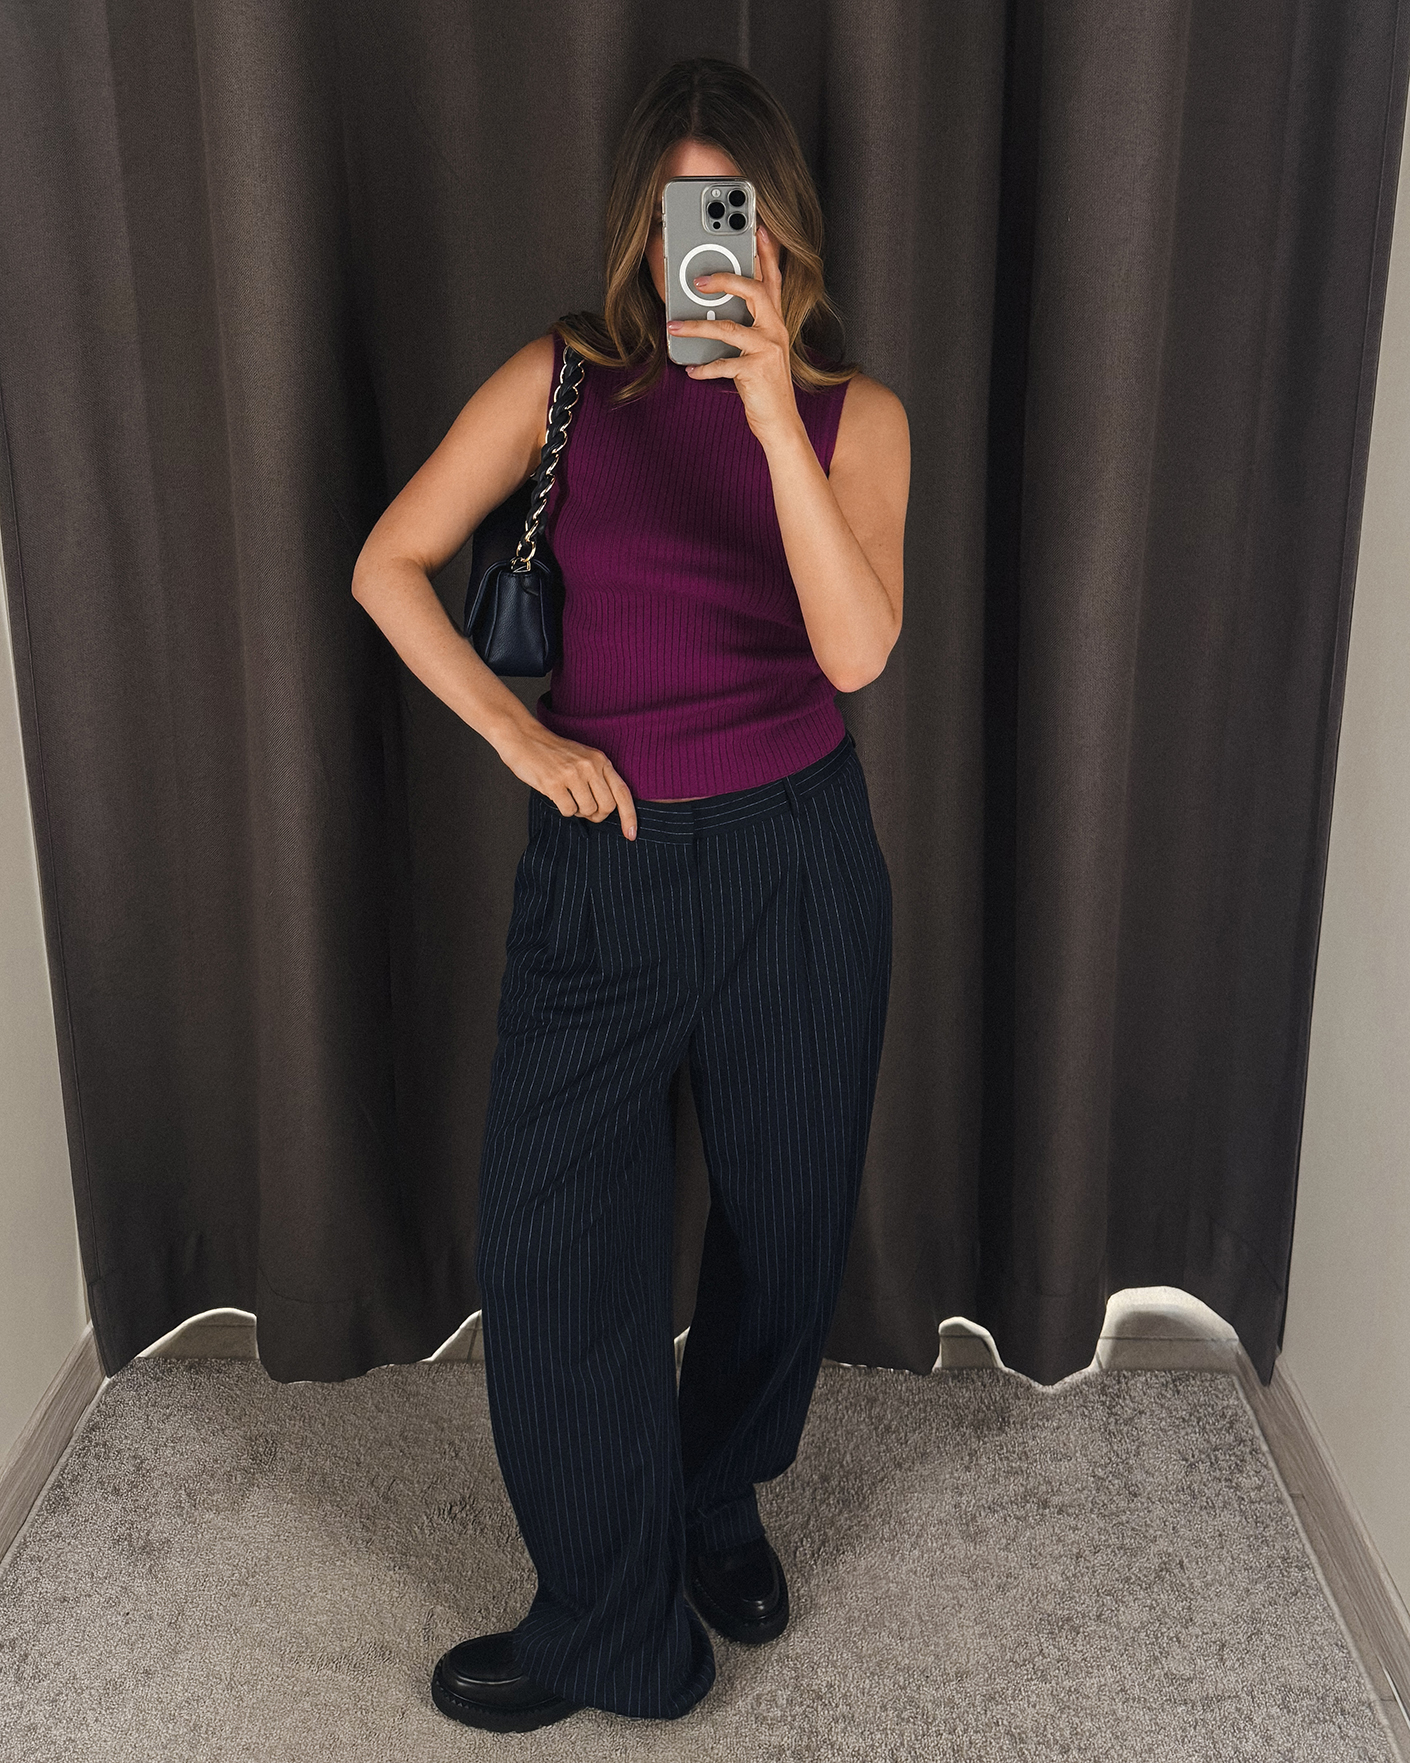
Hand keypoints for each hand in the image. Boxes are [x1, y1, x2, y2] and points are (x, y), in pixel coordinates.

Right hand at [497, 720, 636, 837]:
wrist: (522, 736)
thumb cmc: (552, 751)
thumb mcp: (583, 757)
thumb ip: (598, 777)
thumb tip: (607, 809)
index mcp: (600, 760)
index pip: (622, 792)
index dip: (629, 817)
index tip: (631, 835)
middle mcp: (590, 766)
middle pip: (607, 807)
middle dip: (597, 814)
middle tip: (585, 808)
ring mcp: (572, 774)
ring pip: (587, 811)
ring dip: (577, 810)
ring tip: (567, 795)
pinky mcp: (554, 783)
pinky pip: (568, 811)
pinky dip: (563, 809)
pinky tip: (556, 794)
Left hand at [666, 223, 801, 445]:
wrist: (780, 422)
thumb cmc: (763, 385)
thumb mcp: (755, 351)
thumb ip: (741, 328)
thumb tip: (708, 311)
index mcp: (776, 321)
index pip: (773, 279)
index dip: (766, 252)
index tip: (757, 227)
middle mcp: (776, 330)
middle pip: (754, 290)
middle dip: (725, 279)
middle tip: (697, 280)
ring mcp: (768, 350)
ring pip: (729, 327)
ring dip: (697, 326)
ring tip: (673, 326)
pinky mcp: (756, 371)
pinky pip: (724, 363)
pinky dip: (704, 367)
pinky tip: (691, 370)